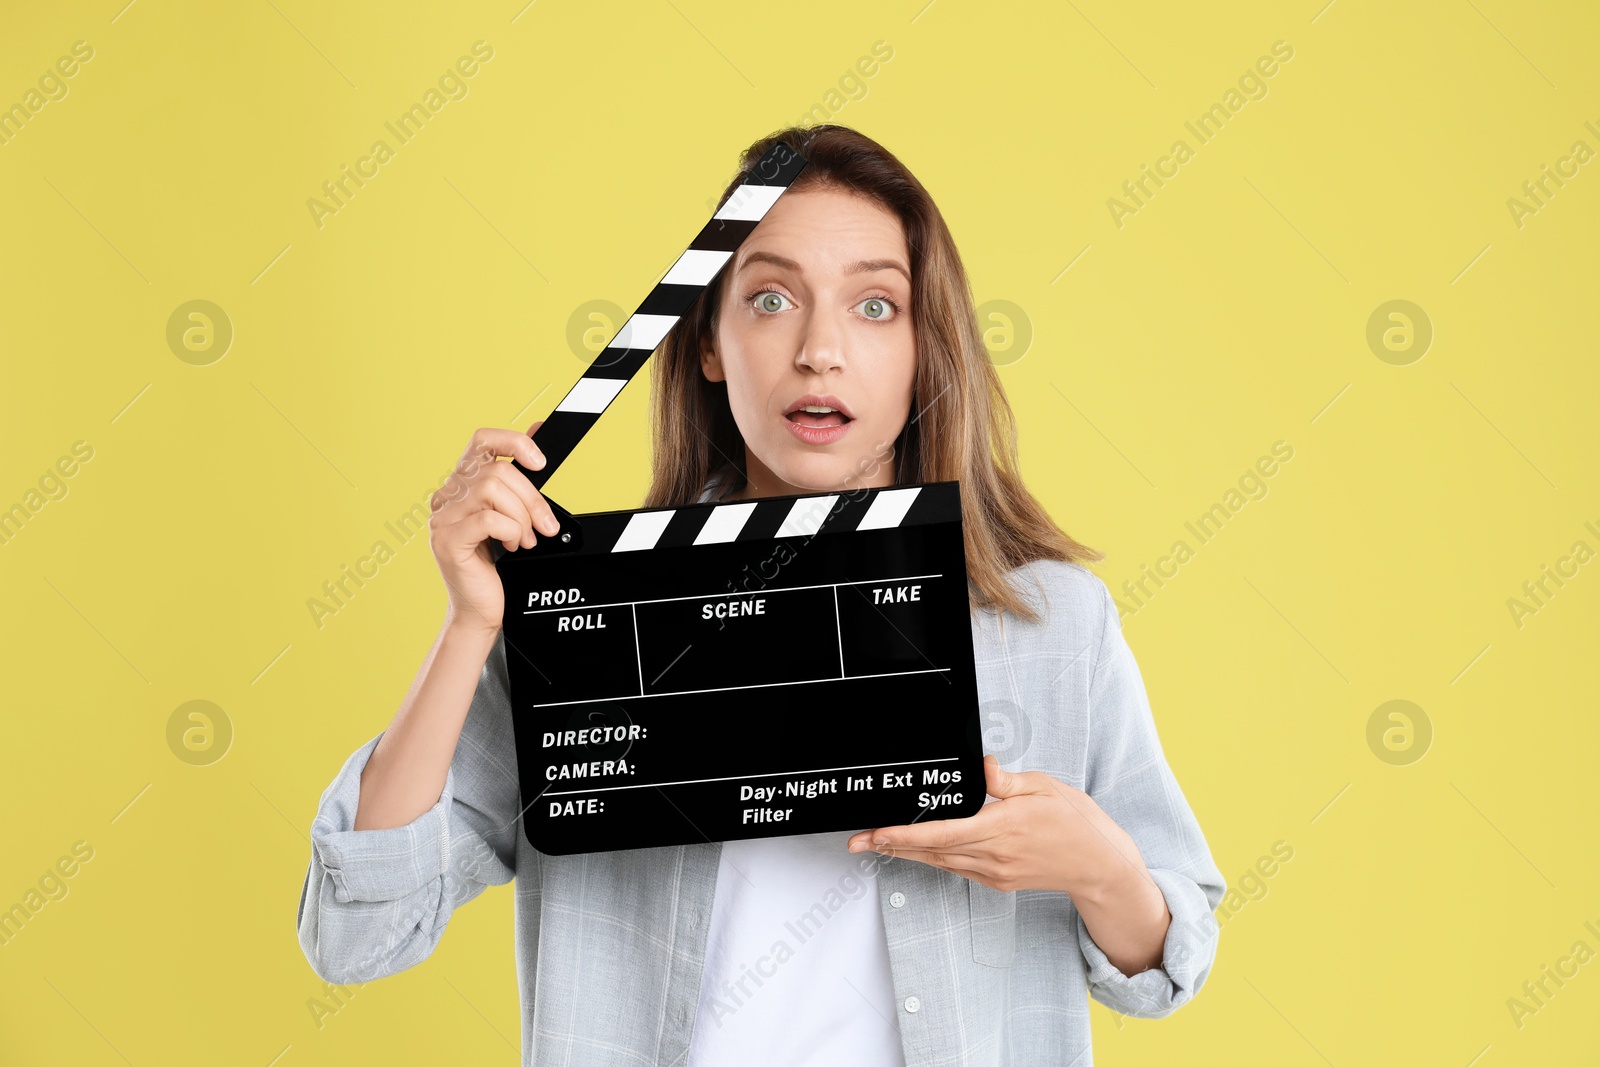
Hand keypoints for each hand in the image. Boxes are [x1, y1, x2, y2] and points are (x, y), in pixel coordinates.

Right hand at [428, 422, 561, 635]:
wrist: (483, 609)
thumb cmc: (498, 564)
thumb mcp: (515, 513)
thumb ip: (521, 477)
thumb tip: (539, 429)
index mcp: (462, 485)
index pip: (483, 441)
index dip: (514, 442)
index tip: (540, 462)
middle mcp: (447, 497)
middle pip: (497, 471)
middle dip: (532, 498)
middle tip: (546, 526)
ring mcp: (442, 518)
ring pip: (492, 490)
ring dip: (522, 516)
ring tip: (524, 539)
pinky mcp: (446, 541)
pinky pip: (488, 519)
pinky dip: (510, 530)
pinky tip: (512, 546)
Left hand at [846, 754, 1147, 896]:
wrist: (1099, 865)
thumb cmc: (1076, 821)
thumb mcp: (1044, 786)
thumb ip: (1006, 780)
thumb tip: (982, 766)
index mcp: (1003, 826)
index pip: (942, 832)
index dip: (904, 834)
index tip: (876, 832)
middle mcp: (994, 854)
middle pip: (931, 850)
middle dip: (891, 845)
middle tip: (858, 841)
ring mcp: (995, 871)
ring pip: (940, 862)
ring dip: (907, 852)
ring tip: (877, 843)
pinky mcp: (998, 880)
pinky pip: (957, 868)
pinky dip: (933, 858)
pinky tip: (918, 850)